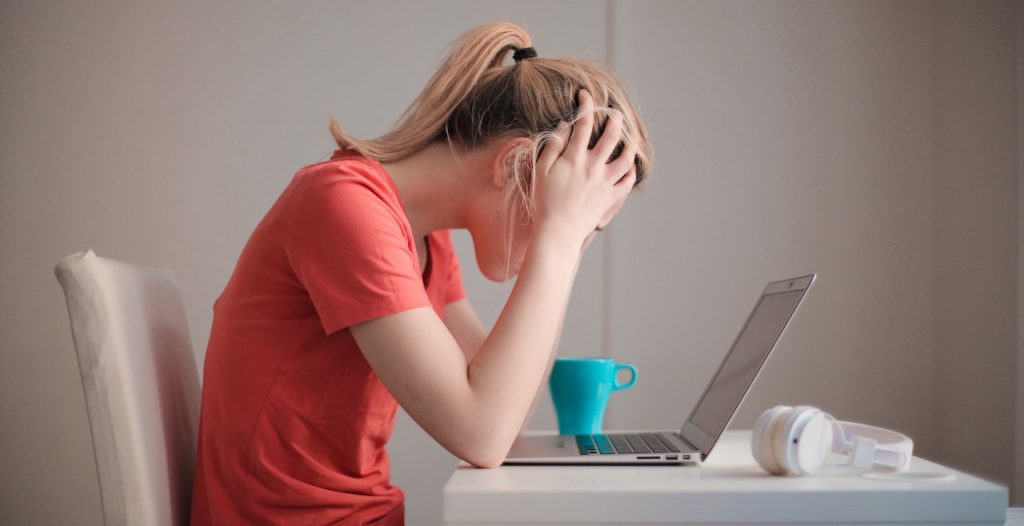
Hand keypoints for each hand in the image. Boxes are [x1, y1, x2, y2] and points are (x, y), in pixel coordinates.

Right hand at [532, 89, 637, 249]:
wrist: (557, 232)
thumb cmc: (544, 201)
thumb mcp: (540, 170)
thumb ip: (553, 146)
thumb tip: (566, 127)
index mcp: (575, 157)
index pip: (584, 123)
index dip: (586, 105)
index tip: (585, 95)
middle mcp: (594, 166)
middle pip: (612, 135)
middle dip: (615, 119)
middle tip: (614, 112)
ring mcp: (605, 182)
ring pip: (626, 157)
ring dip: (629, 144)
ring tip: (628, 137)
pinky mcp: (610, 198)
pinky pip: (628, 181)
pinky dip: (631, 171)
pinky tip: (629, 165)